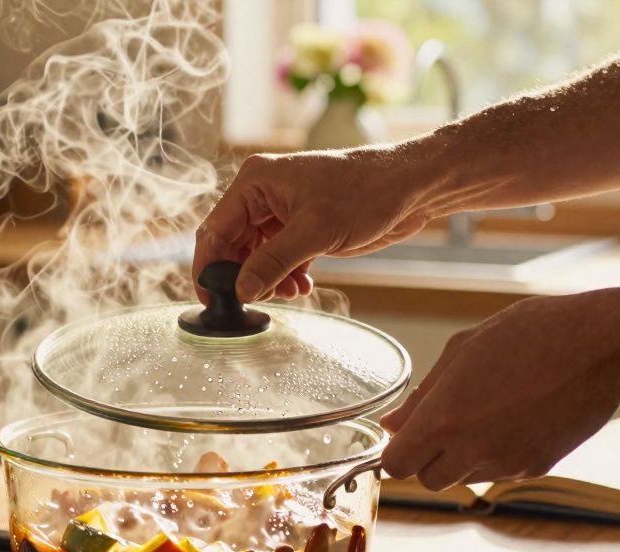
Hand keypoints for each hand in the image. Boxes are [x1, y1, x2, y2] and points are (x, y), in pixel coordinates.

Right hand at [193, 146, 442, 303]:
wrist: (409, 187)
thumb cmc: (366, 191)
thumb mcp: (315, 231)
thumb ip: (273, 262)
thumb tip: (242, 290)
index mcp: (256, 182)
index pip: (215, 229)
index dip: (209, 266)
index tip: (211, 298)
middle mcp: (263, 195)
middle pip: (232, 245)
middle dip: (243, 276)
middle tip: (254, 301)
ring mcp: (282, 212)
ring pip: (255, 256)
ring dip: (267, 280)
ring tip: (288, 292)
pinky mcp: (301, 227)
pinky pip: (278, 258)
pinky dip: (285, 276)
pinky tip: (301, 286)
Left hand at [379, 289, 619, 490]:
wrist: (601, 348)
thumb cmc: (530, 336)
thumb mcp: (462, 351)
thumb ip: (423, 395)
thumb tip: (394, 424)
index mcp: (445, 419)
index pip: (397, 465)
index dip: (397, 450)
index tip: (406, 434)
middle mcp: (473, 450)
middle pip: (428, 480)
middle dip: (428, 458)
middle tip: (443, 424)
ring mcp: (507, 464)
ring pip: (465, 478)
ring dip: (463, 456)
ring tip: (485, 412)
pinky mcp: (536, 467)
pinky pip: (501, 472)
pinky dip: (497, 454)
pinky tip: (513, 418)